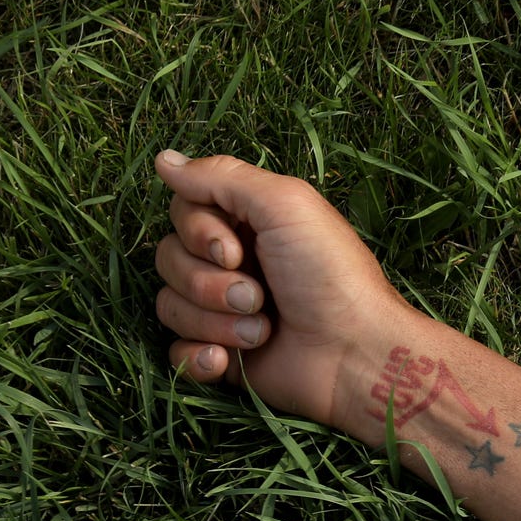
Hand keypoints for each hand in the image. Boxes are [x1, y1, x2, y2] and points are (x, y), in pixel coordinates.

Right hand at [150, 150, 407, 428]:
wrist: (356, 356)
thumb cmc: (331, 275)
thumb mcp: (285, 205)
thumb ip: (222, 176)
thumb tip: (164, 159)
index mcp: (247, 224)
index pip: (182, 212)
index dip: (198, 232)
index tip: (236, 250)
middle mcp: (232, 264)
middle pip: (169, 258)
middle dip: (208, 282)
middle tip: (259, 296)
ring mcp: (224, 312)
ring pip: (169, 306)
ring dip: (214, 320)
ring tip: (262, 330)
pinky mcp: (224, 357)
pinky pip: (177, 353)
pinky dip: (198, 357)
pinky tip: (227, 361)